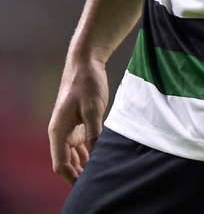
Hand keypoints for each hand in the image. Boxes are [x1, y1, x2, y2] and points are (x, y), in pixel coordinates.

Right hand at [48, 58, 108, 184]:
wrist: (86, 61)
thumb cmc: (86, 82)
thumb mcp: (93, 108)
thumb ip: (94, 133)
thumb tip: (98, 155)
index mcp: (58, 131)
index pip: (61, 164)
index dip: (73, 178)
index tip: (88, 184)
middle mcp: (61, 133)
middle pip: (68, 163)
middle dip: (80, 174)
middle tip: (100, 179)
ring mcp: (70, 129)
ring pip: (75, 156)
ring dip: (86, 165)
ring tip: (103, 172)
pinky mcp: (79, 124)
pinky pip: (82, 146)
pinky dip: (90, 154)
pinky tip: (102, 159)